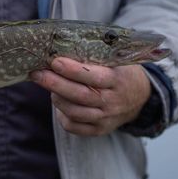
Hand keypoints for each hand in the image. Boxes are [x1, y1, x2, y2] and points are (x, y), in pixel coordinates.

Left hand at [30, 57, 150, 136]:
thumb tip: (61, 48)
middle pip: (80, 96)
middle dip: (55, 84)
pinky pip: (74, 127)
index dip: (73, 70)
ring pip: (74, 112)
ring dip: (56, 98)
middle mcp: (112, 102)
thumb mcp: (116, 61)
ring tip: (47, 84)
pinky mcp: (99, 130)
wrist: (140, 97)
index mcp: (117, 81)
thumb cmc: (121, 73)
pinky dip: (62, 115)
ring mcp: (106, 118)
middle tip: (37, 74)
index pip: (93, 77)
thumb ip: (95, 57)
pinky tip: (59, 103)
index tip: (55, 62)